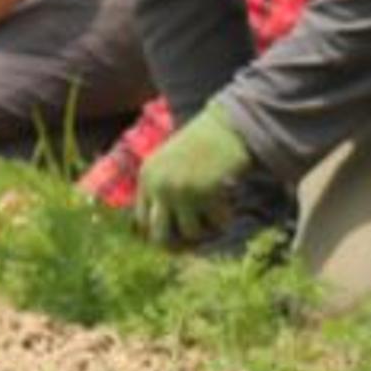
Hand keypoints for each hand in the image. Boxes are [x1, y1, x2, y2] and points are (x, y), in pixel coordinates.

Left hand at [129, 106, 251, 245]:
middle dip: (178, 245)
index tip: (175, 237)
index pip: (141, 221)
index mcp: (147, 177)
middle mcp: (160, 185)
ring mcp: (182, 190)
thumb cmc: (201, 145)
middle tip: (193, 243)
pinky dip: (224, 220)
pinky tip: (229, 207)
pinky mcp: (206, 193)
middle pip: (160, 237)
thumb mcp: (169, 164)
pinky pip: (216, 223)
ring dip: (206, 229)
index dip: (158, 233)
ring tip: (214, 217)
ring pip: (191, 233)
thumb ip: (161, 190)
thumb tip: (163, 235)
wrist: (226, 126)